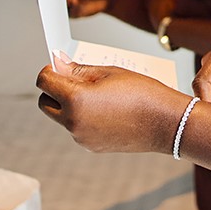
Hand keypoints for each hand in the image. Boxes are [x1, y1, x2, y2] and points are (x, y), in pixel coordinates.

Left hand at [37, 52, 183, 152]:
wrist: (166, 123)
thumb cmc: (143, 94)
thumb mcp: (109, 72)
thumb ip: (79, 69)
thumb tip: (59, 63)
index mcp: (75, 100)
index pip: (44, 82)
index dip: (50, 69)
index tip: (61, 65)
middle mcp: (72, 122)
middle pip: (45, 103)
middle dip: (54, 89)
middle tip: (76, 79)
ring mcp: (80, 137)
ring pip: (61, 117)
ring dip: (70, 104)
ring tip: (99, 95)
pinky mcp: (91, 146)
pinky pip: (77, 128)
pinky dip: (83, 118)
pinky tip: (106, 110)